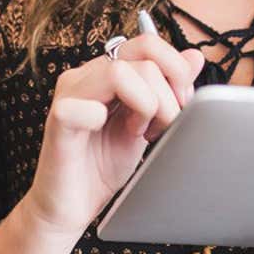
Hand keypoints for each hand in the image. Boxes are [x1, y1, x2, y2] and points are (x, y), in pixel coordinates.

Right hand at [25, 30, 206, 237]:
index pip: (148, 44)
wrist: (71, 208)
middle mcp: (87, 75)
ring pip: (119, 73)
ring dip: (146, 105)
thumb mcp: (148, 124)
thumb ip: (168, 90)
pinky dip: (105, 120)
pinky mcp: (58, 120)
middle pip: (143, 56)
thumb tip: (195, 58)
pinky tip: (115, 138)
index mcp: (107, 71)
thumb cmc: (103, 167)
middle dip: (169, 93)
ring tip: (142, 133)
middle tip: (166, 125)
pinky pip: (85, 106)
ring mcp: (70, 94)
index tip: (183, 104)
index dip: (176, 70)